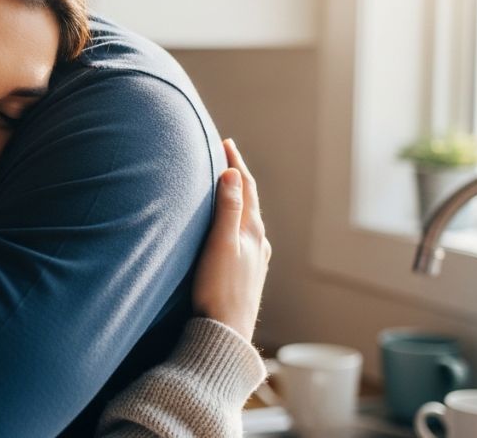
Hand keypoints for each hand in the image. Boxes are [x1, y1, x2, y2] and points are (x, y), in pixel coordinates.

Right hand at [192, 139, 271, 341]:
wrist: (226, 333)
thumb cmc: (218, 289)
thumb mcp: (220, 244)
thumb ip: (227, 208)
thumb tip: (232, 172)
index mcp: (252, 231)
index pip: (245, 187)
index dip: (235, 163)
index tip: (226, 143)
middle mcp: (258, 242)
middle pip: (249, 200)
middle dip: (237, 176)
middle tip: (226, 156)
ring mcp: (254, 259)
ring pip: (248, 218)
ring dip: (238, 198)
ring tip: (227, 186)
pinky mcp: (247, 274)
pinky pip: (244, 235)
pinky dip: (237, 219)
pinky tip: (233, 229)